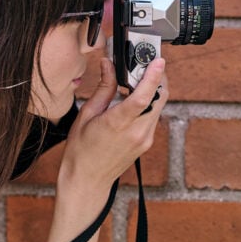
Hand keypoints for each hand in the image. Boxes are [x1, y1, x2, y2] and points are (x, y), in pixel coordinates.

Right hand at [43, 55, 166, 241]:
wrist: (87, 181)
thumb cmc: (81, 150)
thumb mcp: (87, 115)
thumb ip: (103, 88)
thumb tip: (109, 64)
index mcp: (118, 124)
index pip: (143, 97)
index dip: (153, 77)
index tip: (159, 60)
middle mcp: (137, 132)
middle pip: (159, 98)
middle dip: (157, 78)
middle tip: (147, 63)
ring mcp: (145, 139)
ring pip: (159, 106)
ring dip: (154, 90)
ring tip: (138, 80)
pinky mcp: (147, 142)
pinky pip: (154, 116)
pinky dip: (150, 103)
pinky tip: (136, 99)